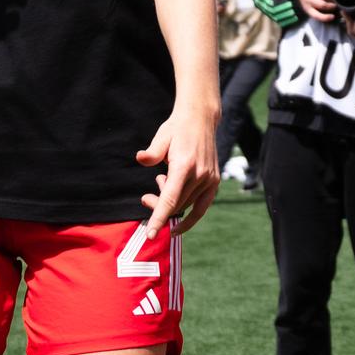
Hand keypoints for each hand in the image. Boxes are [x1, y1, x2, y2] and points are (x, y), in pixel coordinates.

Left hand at [135, 105, 219, 236]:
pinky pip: (202, 205)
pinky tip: (179, 220)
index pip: (170, 200)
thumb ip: (152, 153)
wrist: (201, 119)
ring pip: (187, 206)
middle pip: (176, 205)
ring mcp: (210, 179)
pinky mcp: (214, 180)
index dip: (158, 219)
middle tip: (145, 198)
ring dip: (171, 204)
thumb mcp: (161, 137)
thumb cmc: (177, 128)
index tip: (150, 235)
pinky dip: (190, 214)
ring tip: (161, 185)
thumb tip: (140, 158)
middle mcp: (200, 175)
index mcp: (185, 165)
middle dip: (158, 208)